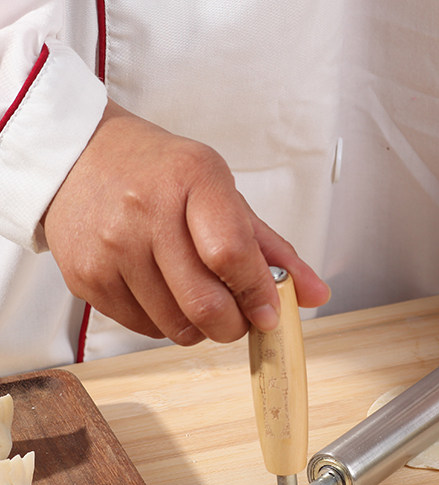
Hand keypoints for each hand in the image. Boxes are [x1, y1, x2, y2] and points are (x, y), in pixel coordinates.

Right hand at [43, 101, 329, 344]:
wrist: (75, 156)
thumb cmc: (160, 175)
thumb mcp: (223, 195)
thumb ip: (273, 249)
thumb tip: (317, 294)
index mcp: (192, 179)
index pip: (232, 254)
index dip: (258, 294)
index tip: (269, 313)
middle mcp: (146, 211)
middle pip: (205, 304)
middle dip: (234, 325)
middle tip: (238, 315)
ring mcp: (111, 247)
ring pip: (177, 326)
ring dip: (201, 328)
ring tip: (197, 296)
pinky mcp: (86, 277)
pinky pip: (144, 328)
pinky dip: (166, 323)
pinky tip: (162, 291)